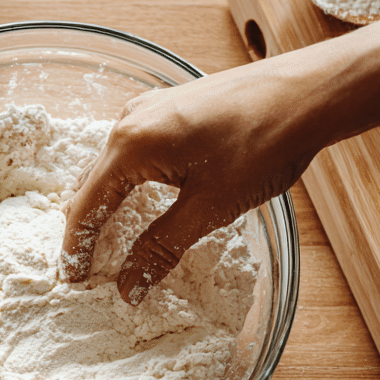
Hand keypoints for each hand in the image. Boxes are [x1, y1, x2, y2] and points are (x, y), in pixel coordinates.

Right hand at [60, 61, 318, 303]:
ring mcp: (150, 108)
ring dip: (105, 203)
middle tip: (84, 267)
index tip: (70, 280)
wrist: (308, 93)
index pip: (86, 206)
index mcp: (130, 145)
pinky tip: (139, 200)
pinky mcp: (171, 107)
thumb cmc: (263, 145)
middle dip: (85, 227)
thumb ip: (161, 247)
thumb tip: (127, 286)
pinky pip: (132, 150)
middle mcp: (130, 121)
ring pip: (110, 166)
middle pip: (90, 184)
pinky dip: (126, 182)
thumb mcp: (209, 207)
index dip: (75, 248)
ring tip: (106, 240)